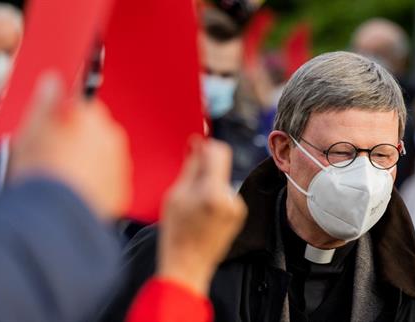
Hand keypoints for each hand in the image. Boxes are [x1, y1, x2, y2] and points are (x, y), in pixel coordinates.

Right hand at [10, 72, 131, 219]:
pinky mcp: (122, 190)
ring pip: (104, 157)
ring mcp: (120, 164)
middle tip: (55, 155)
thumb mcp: (31, 128)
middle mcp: (111, 137)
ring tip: (65, 176)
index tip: (53, 127)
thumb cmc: (45, 172)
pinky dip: (96, 184)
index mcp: (91, 116)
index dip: (63, 117)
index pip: (81, 104)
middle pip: (95, 131)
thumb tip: (54, 82)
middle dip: (79, 140)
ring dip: (90, 162)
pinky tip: (77, 190)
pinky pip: (109, 181)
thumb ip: (47, 99)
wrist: (59, 214)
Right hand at [157, 136, 246, 295]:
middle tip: (187, 186)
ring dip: (208, 185)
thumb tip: (198, 144)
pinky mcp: (239, 214)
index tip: (196, 149)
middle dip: (204, 170)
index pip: (219, 152)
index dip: (207, 147)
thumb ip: (191, 167)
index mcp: (213, 192)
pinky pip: (225, 195)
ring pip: (221, 181)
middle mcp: (230, 198)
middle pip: (220, 167)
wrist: (188, 265)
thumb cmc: (176, 233)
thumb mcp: (175, 196)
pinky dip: (214, 198)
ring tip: (193, 207)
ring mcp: (237, 208)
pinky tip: (202, 215)